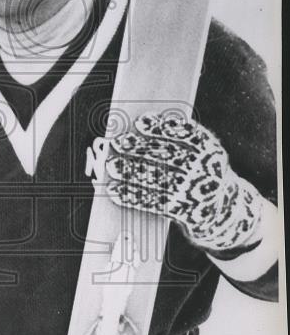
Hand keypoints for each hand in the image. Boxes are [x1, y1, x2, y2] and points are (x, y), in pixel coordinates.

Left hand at [105, 112, 262, 252]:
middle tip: (117, 142)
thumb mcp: (203, 152)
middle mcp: (205, 170)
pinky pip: (154, 203)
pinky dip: (132, 196)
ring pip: (158, 180)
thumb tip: (140, 125)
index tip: (139, 122)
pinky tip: (115, 190)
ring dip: (131, 172)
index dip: (162, 127)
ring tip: (110, 166)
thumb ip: (180, 139)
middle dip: (139, 148)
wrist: (225, 210)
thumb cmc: (202, 172)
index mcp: (210, 150)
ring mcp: (194, 192)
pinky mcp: (184, 212)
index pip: (185, 134)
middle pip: (168, 156)